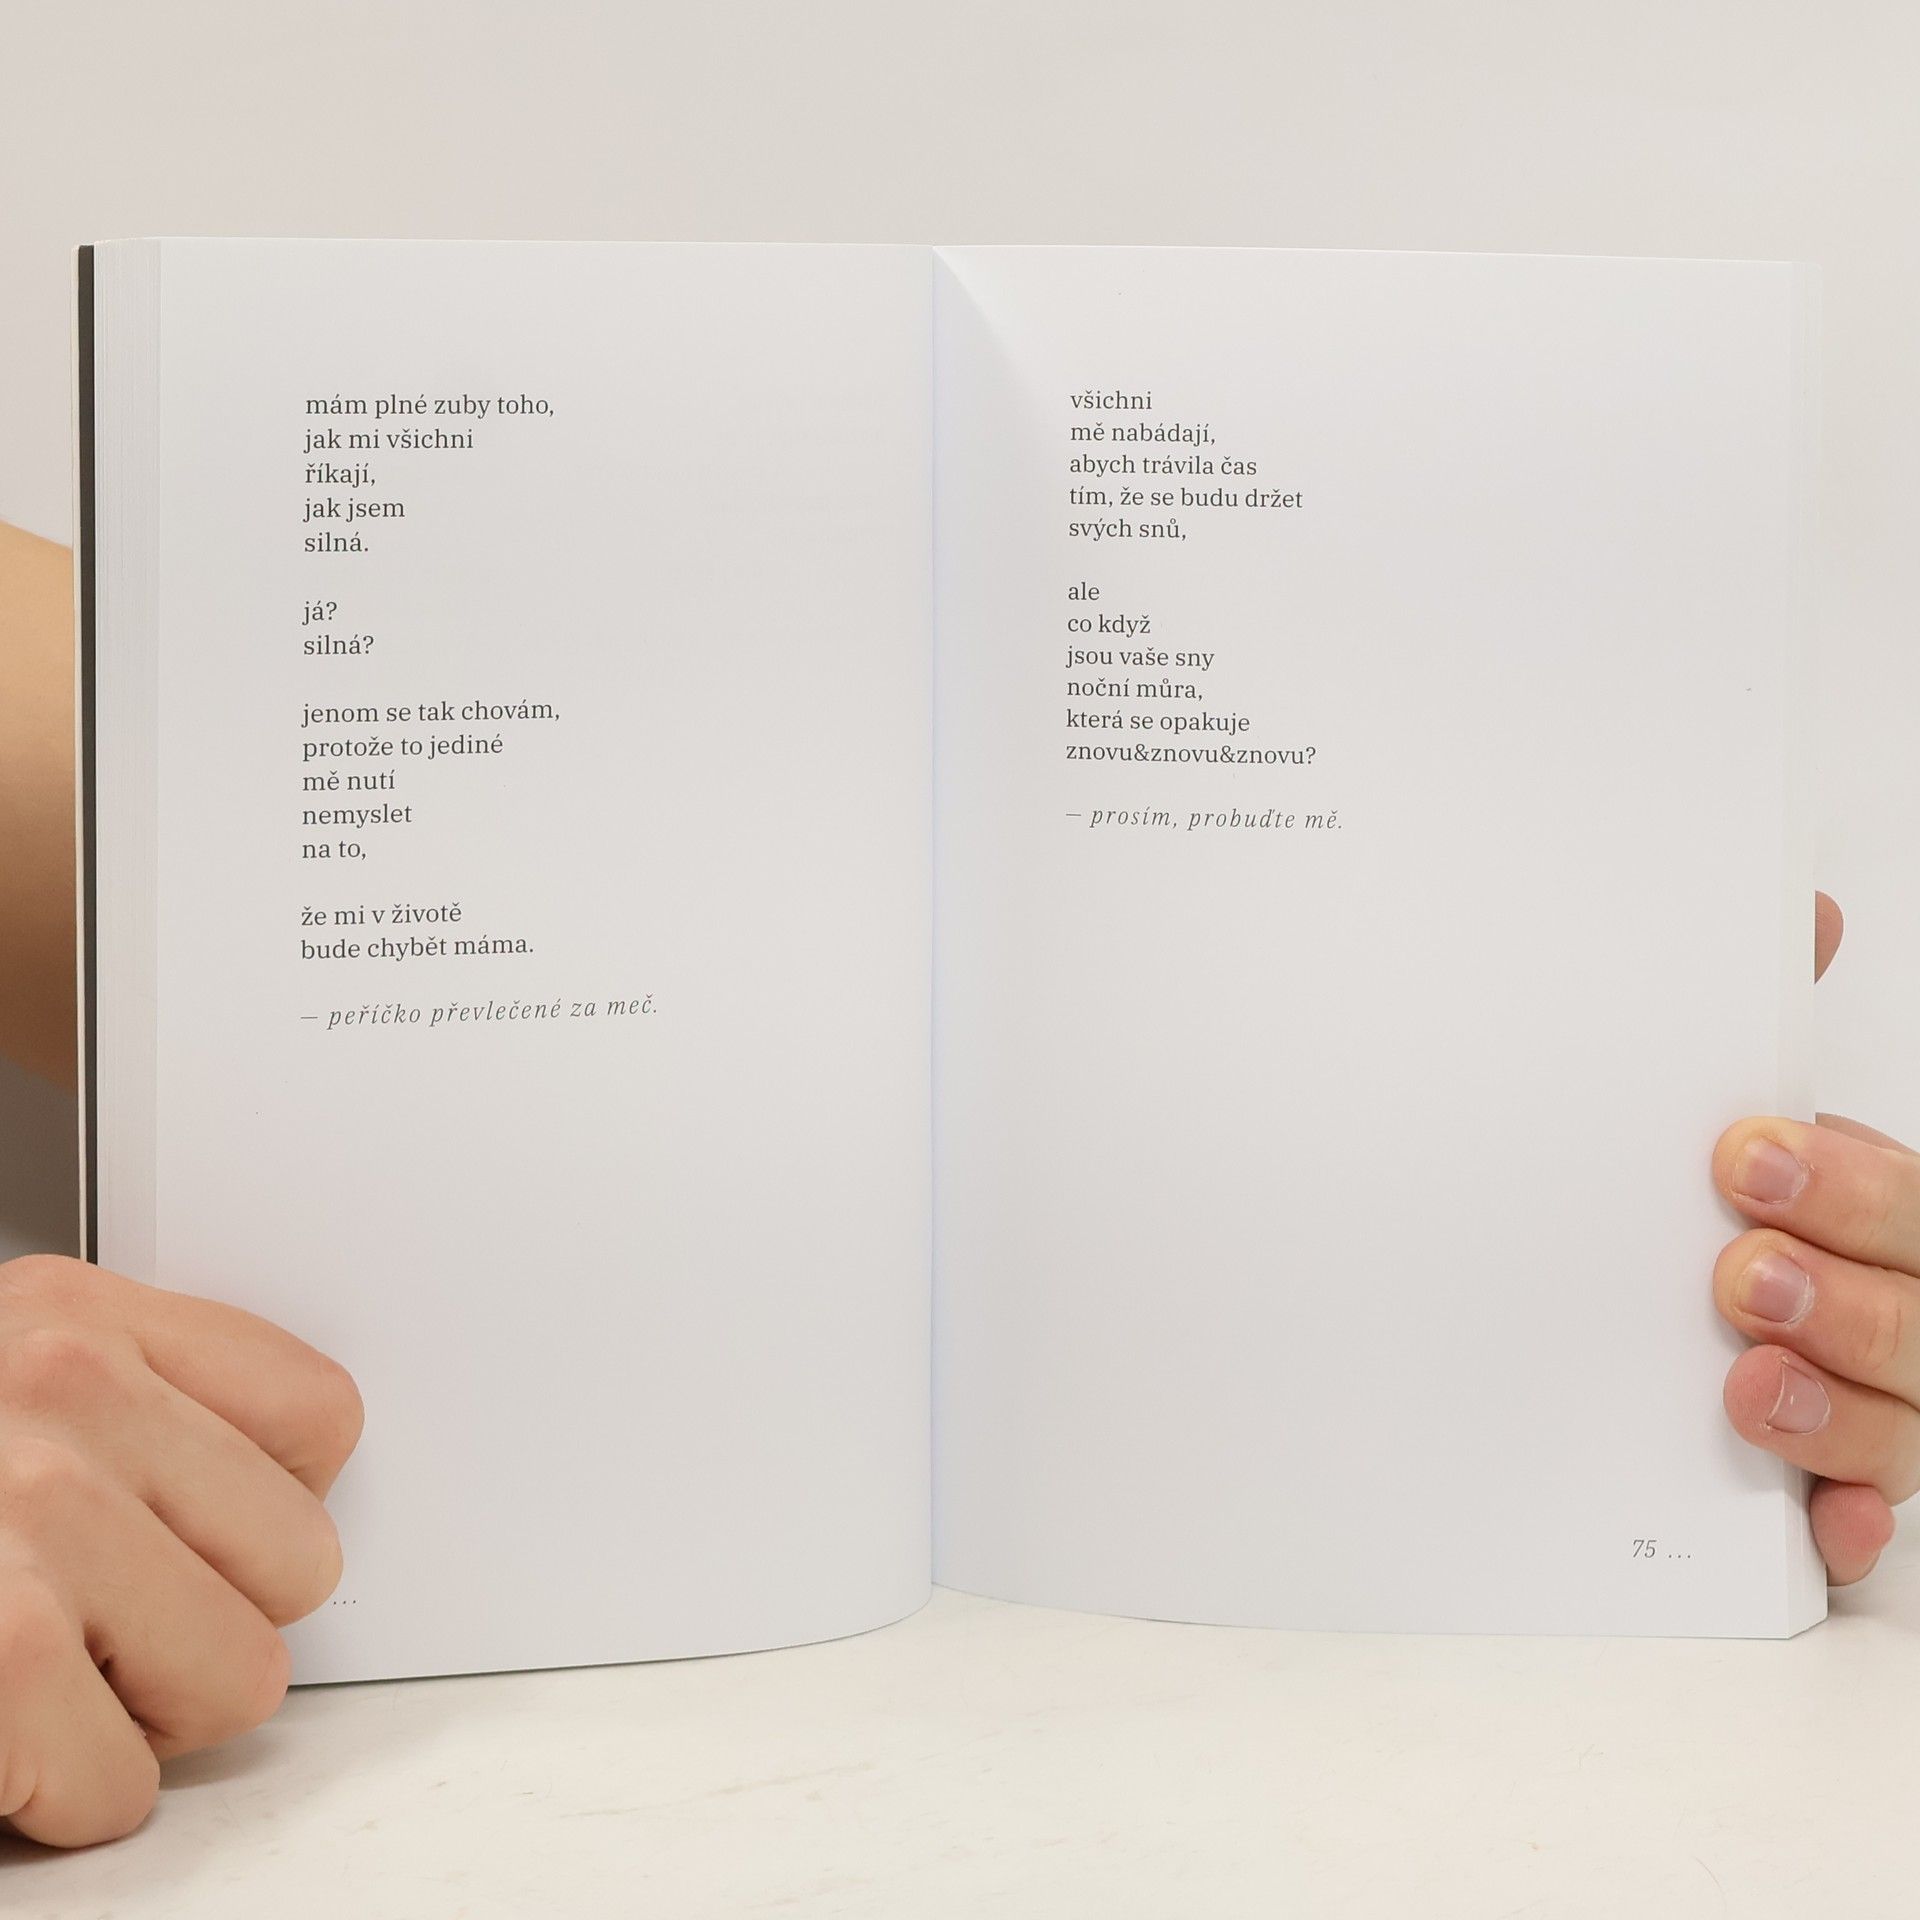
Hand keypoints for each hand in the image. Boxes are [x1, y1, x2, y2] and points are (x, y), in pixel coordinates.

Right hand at [0, 1254, 360, 1846]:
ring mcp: (25, 1526)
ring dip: (140, 1713)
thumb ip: (135, 1397)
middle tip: (101, 1626)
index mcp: (74, 1320)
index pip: (318, 1418)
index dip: (262, 1503)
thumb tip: (286, 1485)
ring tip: (41, 1680)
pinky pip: (123, 1781)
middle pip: (299, 1561)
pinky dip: (61, 1793)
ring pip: (237, 1679)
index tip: (193, 1533)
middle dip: (207, 1620)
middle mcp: (60, 1399)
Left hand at [1714, 892, 1910, 1584]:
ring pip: (1907, 1425)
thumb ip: (1773, 1025)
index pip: (1911, 1203)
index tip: (1744, 1157)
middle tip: (1741, 1271)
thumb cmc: (1752, 1202)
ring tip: (1749, 1383)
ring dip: (1837, 1407)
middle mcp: (1909, 1308)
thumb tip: (1809, 913)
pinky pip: (1865, 1518)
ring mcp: (1888, 1401)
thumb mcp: (1765, 1124)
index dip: (1850, 1184)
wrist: (1709, 1274)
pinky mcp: (1844, 1478)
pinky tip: (1813, 1519)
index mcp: (1892, 1213)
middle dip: (1844, 1296)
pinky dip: (1842, 1519)